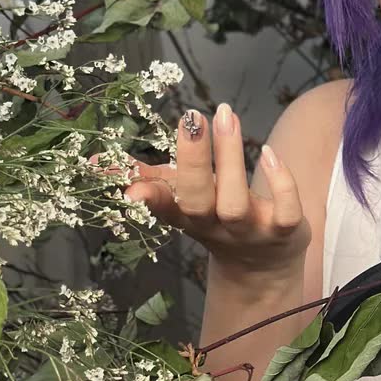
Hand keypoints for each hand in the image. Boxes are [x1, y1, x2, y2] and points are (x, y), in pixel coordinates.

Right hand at [87, 103, 310, 280]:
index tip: (132, 187)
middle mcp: (214, 225)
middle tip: (192, 118)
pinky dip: (280, 184)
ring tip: (225, 115)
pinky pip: (286, 211)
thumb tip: (94, 162)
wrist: (261, 266)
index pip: (163, 206)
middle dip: (194, 162)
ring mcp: (249, 230)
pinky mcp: (284, 231)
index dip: (148, 197)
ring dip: (231, 159)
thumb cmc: (215, 217)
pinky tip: (269, 153)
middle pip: (198, 200)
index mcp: (186, 216)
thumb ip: (145, 178)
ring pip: (236, 201)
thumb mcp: (180, 200)